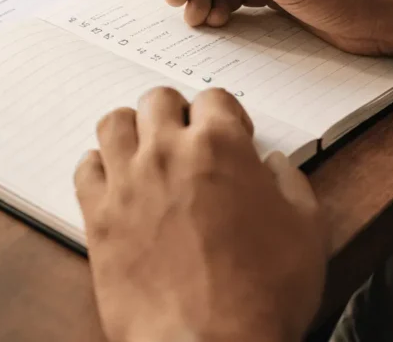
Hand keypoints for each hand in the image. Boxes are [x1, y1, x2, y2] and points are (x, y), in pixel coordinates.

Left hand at [75, 87, 326, 341]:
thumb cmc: (262, 294)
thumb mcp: (307, 232)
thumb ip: (291, 184)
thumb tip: (274, 165)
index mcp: (219, 146)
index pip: (213, 98)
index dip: (226, 115)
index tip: (231, 135)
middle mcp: (165, 152)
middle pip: (157, 100)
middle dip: (176, 113)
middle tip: (187, 140)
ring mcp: (126, 181)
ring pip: (114, 123)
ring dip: (132, 130)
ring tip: (147, 153)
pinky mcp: (98, 215)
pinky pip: (85, 168)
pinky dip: (99, 168)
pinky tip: (117, 185)